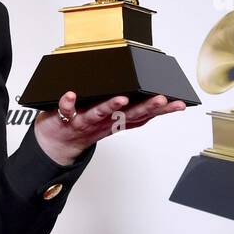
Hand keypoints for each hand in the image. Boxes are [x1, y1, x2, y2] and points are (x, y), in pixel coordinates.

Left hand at [34, 91, 187, 165]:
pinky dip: (68, 103)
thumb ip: (124, 109)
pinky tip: (70, 94)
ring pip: (99, 114)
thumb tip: (143, 88)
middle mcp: (104, 122)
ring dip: (111, 107)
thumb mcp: (108, 120)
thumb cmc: (83, 126)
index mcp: (116, 120)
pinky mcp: (65, 119)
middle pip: (127, 115)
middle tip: (161, 99)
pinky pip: (66, 111)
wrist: (55, 145)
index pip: (142, 115)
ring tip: (122, 98)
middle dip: (146, 107)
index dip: (161, 110)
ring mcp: (85, 121)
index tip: (178, 103)